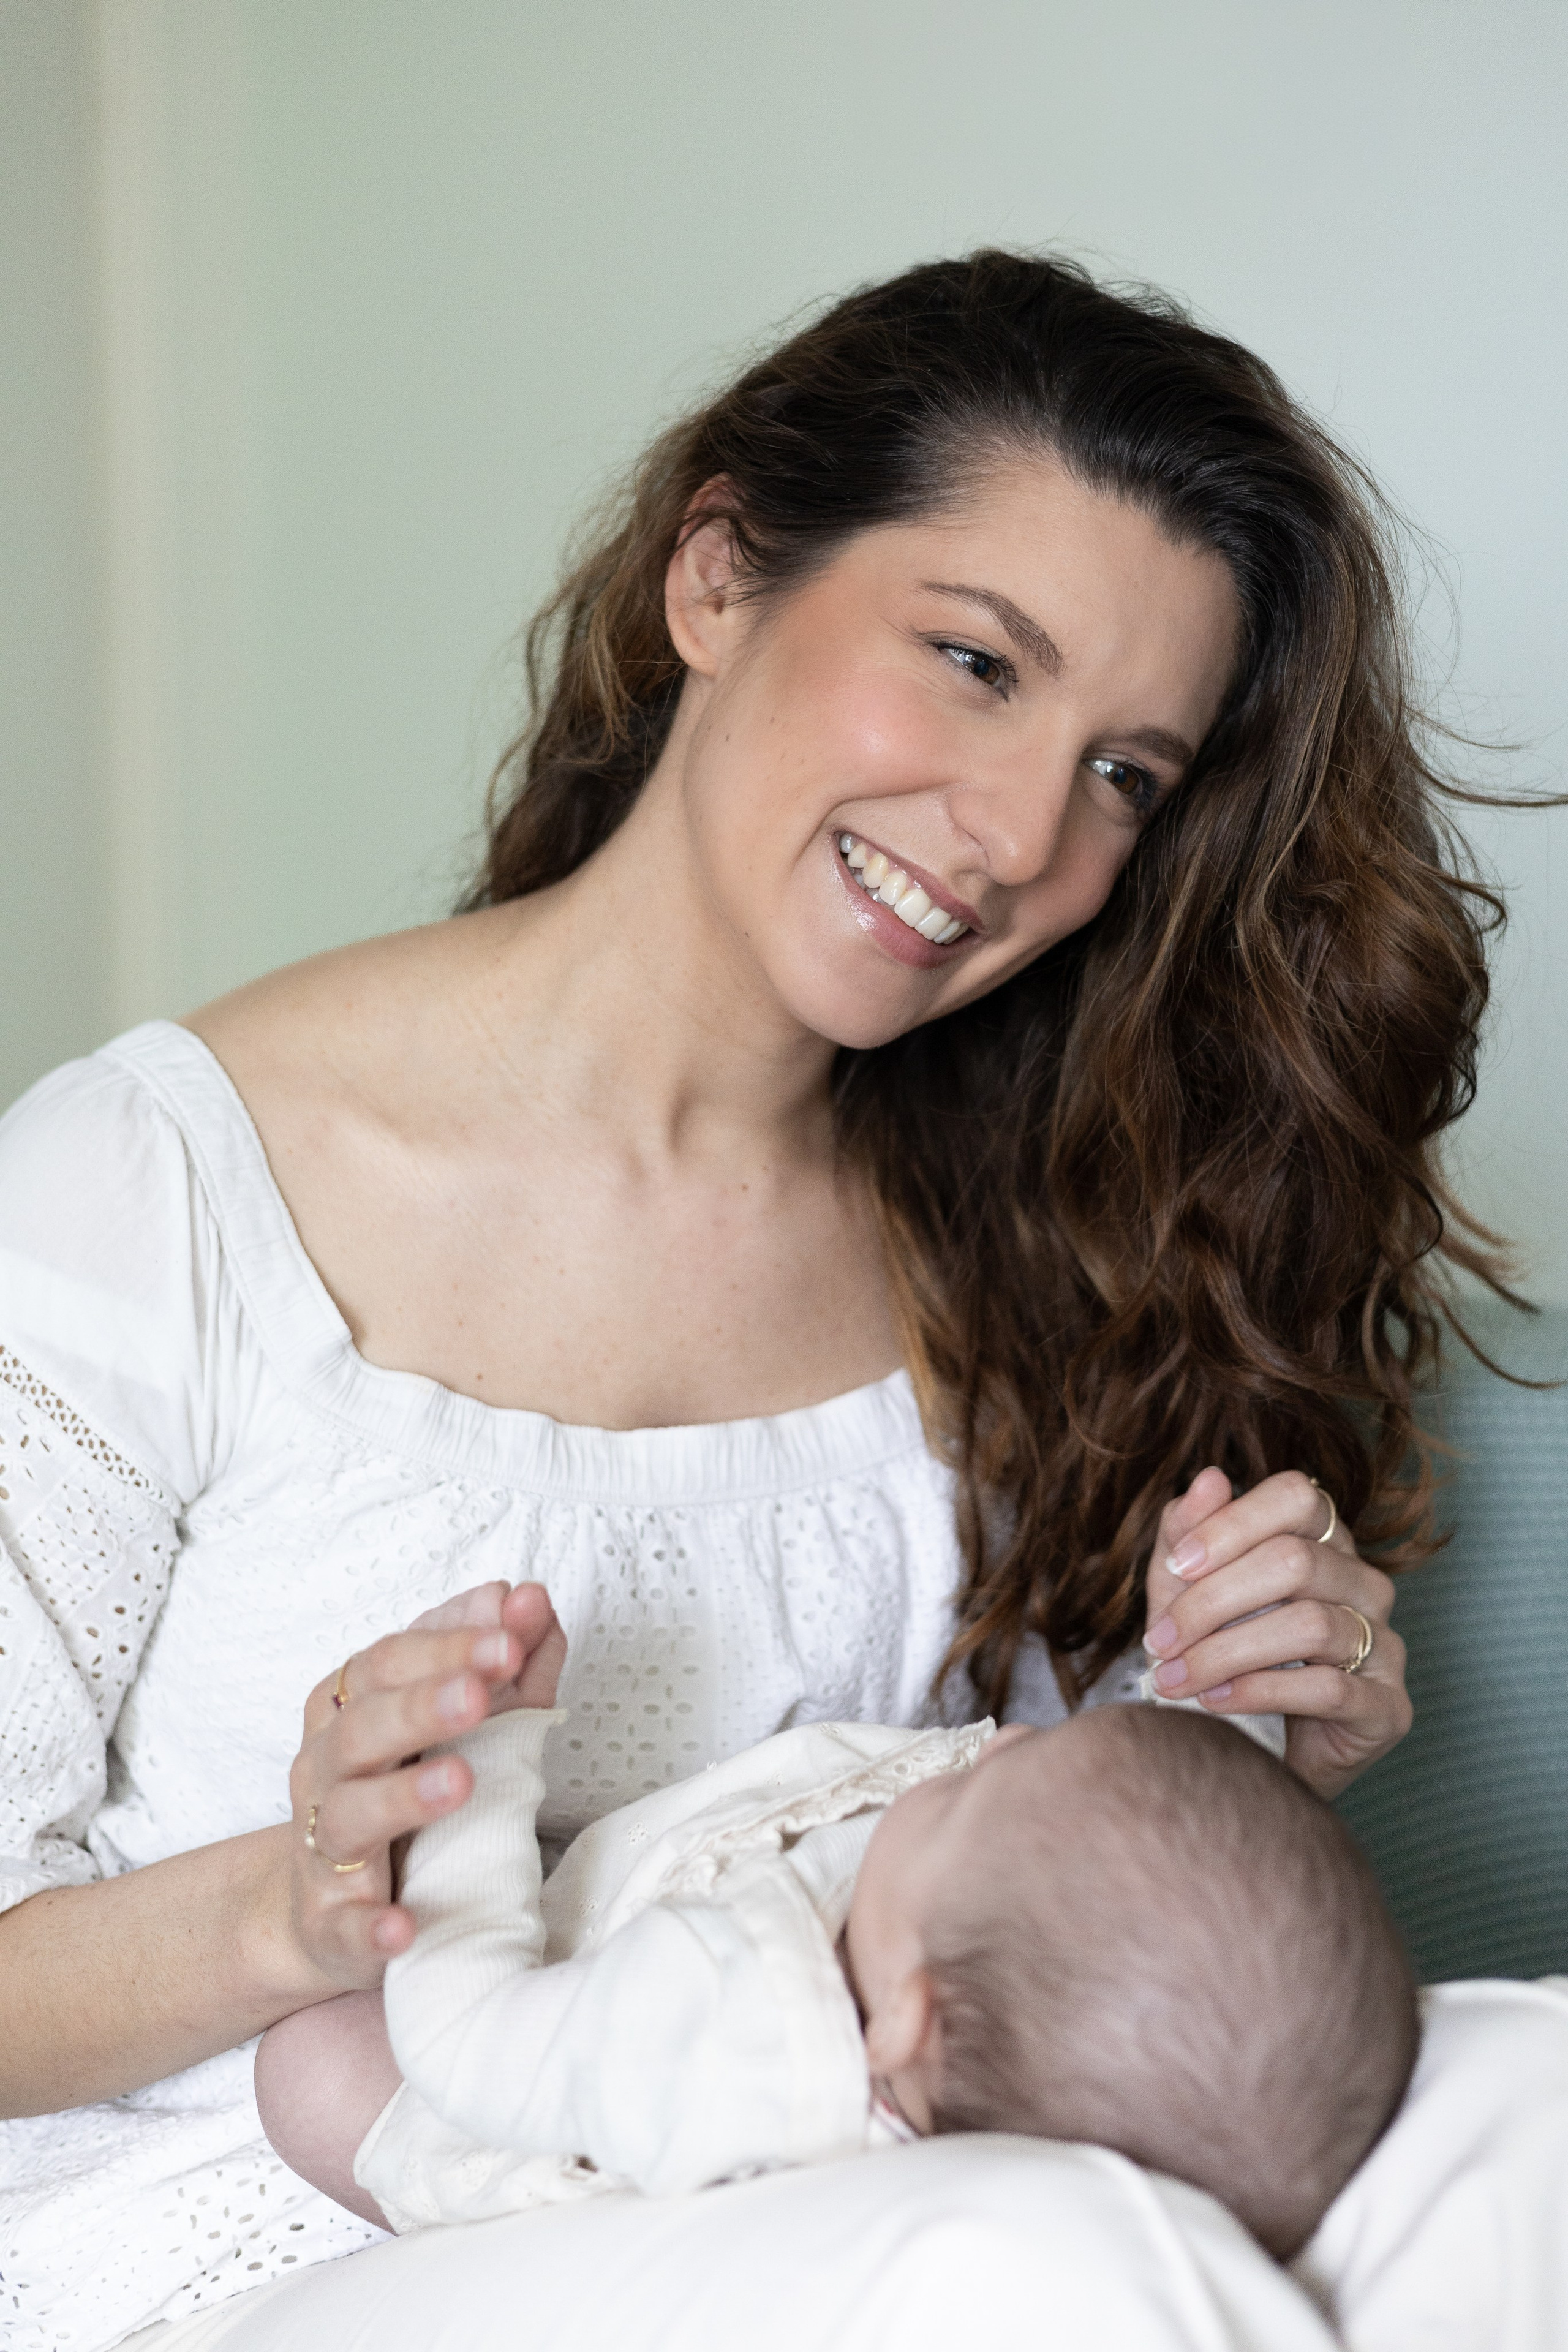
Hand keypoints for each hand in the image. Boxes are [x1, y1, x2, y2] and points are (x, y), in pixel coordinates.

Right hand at [286, 1582, 566, 1987]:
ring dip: (403, 1795)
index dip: (448, 1645)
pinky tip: (404, 1923)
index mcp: (350, 1707)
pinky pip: (343, 1922)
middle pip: (363, 1726)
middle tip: (479, 1693)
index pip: (390, 1660)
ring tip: (460, 1780)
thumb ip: (500, 1662)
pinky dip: (370, 1923)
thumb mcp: (456, 1722)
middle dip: (422, 1703)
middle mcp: (327, 1768)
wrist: (327, 1909)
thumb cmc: (402, 1791)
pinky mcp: (329, 1921)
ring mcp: (323, 1846)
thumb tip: (531, 1597)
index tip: (510, 1635)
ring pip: (350, 1812)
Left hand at [1142, 1468, 1410, 1800]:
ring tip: (1172, 1678)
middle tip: (1158, 1640)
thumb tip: (1210, 1478)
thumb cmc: (1220, 1651)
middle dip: (1211, 1602)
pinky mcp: (1388, 1709)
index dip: (1232, 1525)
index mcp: (1326, 1542)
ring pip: (1310, 1625)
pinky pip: (1328, 1687)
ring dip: (1223, 1653)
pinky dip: (1257, 1691)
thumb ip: (1188, 1533)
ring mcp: (1385, 1646)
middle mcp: (1366, 1585)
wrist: (1252, 1746)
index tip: (1177, 1565)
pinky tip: (1213, 1701)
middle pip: (1295, 1562)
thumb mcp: (1185, 1589)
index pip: (1297, 1497)